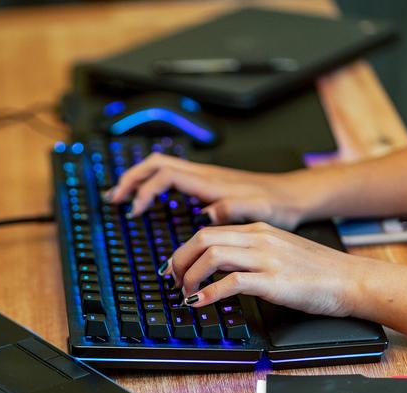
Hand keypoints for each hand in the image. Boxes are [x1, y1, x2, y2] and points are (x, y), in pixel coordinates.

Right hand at [106, 153, 312, 229]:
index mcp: (209, 181)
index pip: (165, 176)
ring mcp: (203, 178)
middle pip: (155, 164)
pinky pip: (170, 178)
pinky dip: (152, 185)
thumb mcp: (258, 211)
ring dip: (137, 179)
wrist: (292, 196)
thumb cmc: (277, 204)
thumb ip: (231, 209)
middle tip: (114, 198)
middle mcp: (202, 175)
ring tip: (121, 196)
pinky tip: (149, 199)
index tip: (135, 212)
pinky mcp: (206, 185)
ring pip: (160, 168)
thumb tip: (205, 214)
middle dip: (130, 179)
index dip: (145, 191)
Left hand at [166, 222, 371, 317]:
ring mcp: (266, 259)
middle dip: (179, 261)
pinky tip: (200, 303)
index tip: (174, 269)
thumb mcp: (278, 251)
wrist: (351, 280)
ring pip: (212, 256)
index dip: (183, 251)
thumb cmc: (318, 271)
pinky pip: (232, 282)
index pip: (208, 231)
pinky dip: (209, 293)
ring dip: (191, 276)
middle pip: (202, 239)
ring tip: (186, 294)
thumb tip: (220, 268)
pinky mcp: (274, 281)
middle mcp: (259, 239)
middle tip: (173, 282)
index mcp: (258, 230)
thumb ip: (250, 252)